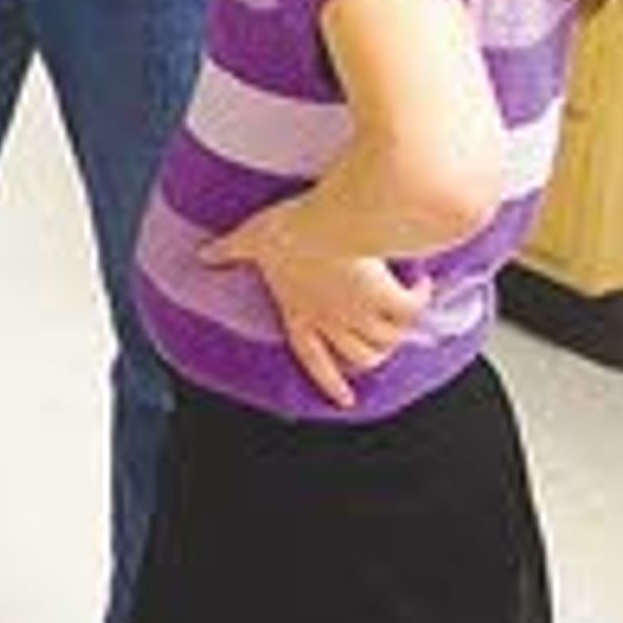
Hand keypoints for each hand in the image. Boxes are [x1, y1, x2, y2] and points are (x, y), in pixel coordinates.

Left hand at [201, 198, 429, 409]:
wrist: (331, 224)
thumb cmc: (289, 231)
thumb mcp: (251, 238)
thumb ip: (230, 250)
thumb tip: (203, 255)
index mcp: (300, 311)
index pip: (311, 356)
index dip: (327, 379)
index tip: (344, 397)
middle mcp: (334, 320)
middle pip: (358, 356)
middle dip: (368, 357)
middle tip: (377, 349)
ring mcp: (363, 312)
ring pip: (385, 341)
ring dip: (393, 333)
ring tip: (397, 317)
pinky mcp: (389, 296)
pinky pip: (410, 310)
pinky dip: (418, 300)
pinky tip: (419, 285)